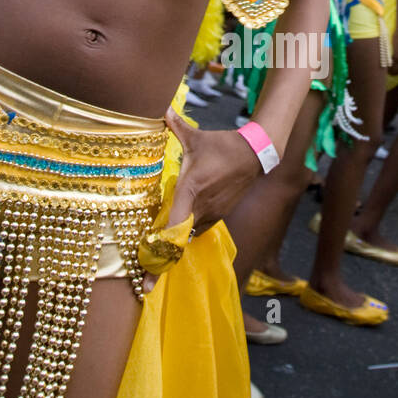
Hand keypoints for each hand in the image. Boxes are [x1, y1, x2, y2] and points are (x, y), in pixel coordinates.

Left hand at [142, 112, 263, 290]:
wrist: (255, 156)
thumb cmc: (222, 146)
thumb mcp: (196, 137)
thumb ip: (174, 125)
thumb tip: (159, 108)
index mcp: (190, 192)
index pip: (171, 232)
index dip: (157, 258)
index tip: (145, 283)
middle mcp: (201, 210)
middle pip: (176, 246)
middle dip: (160, 267)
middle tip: (142, 289)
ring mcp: (211, 216)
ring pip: (186, 239)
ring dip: (172, 250)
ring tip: (152, 269)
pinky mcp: (217, 217)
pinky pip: (196, 232)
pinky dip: (184, 238)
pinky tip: (173, 241)